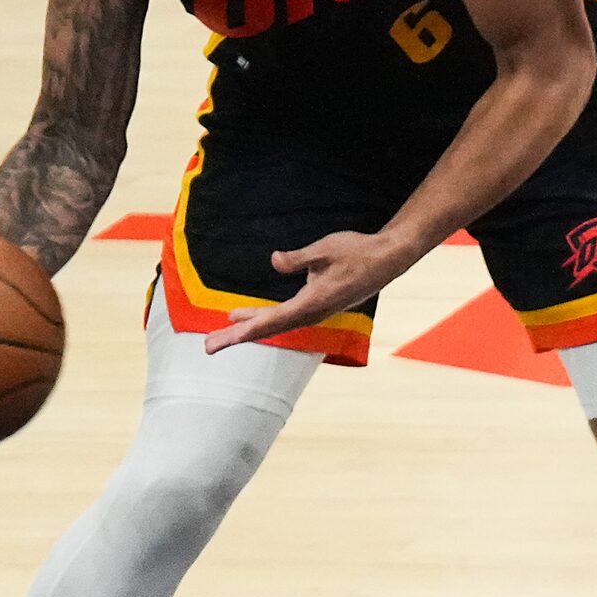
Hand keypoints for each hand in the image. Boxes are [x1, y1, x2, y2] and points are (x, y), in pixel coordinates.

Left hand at [203, 229, 414, 352]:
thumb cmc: (357, 252)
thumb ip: (297, 258)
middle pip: (269, 328)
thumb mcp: (324, 250)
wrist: (388, 258)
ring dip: (251, 325)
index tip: (220, 340)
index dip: (242, 330)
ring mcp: (317, 310)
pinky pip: (287, 316)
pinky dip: (267, 318)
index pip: (270, 321)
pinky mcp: (320, 304)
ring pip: (277, 322)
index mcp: (312, 303)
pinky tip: (254, 315)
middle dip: (237, 336)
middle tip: (208, 347)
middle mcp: (313, 313)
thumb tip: (274, 261)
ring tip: (225, 326)